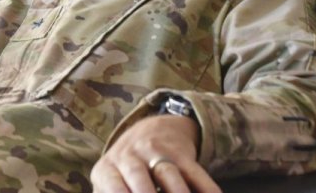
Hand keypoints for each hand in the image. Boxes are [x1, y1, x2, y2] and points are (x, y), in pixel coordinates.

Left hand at [90, 115, 220, 192]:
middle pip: (140, 177)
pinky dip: (207, 190)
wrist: (152, 129)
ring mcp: (158, 152)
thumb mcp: (109, 180)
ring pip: (169, 175)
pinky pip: (197, 175)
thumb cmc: (125, 169)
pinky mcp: (182, 154)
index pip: (113, 186)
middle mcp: (131, 157)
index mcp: (108, 169)